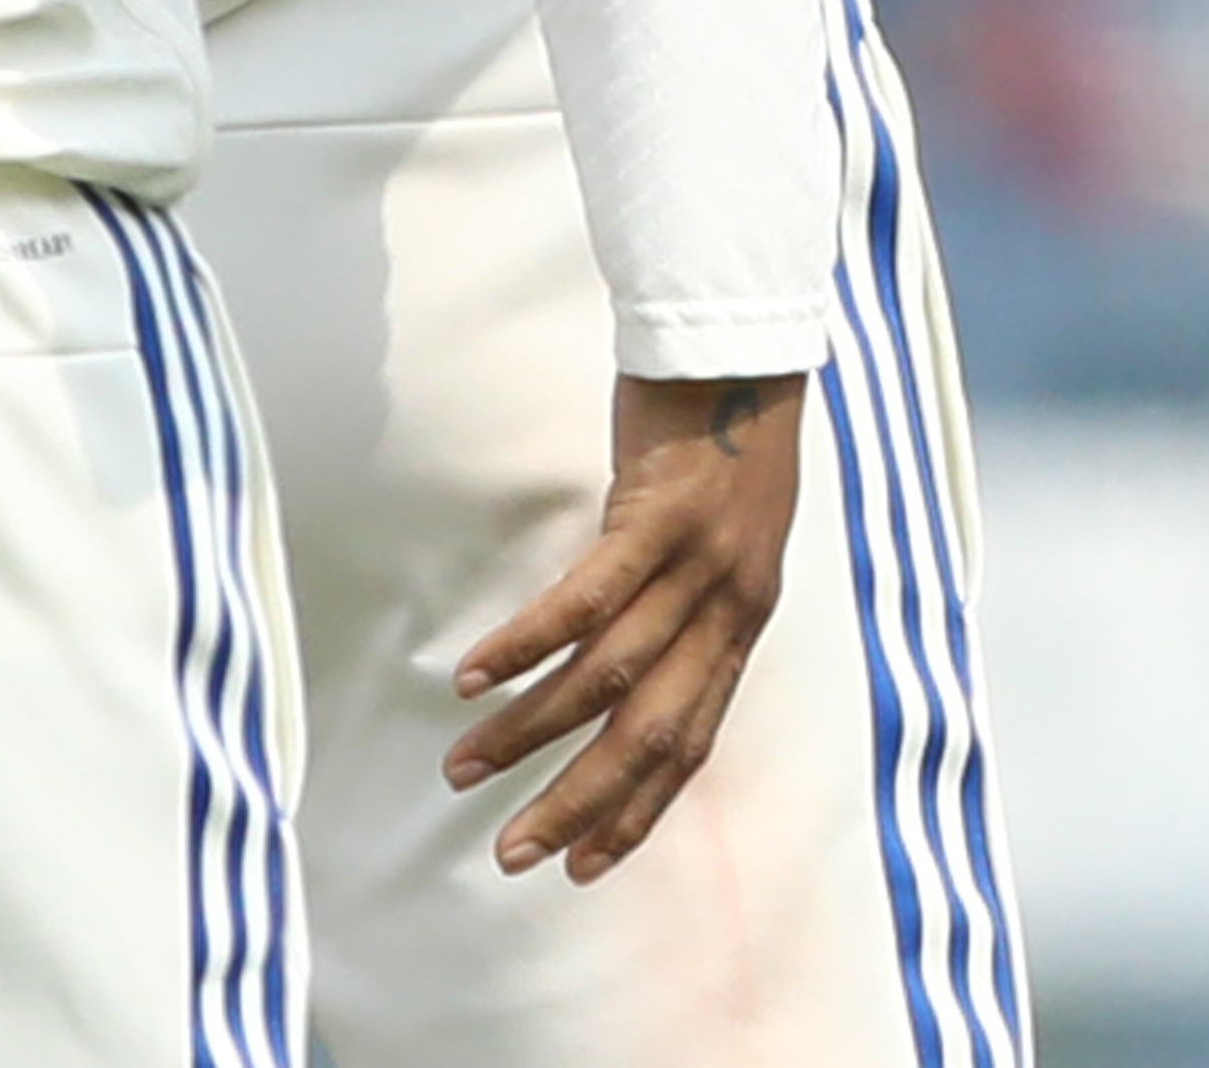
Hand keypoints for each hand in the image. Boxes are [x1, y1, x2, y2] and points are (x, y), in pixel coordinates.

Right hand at [445, 371, 806, 881]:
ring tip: (464, 765)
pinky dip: (527, 646)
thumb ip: (686, 603)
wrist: (743, 342)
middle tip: (512, 852)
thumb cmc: (722, 439)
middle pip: (649, 733)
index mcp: (741, 620)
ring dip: (531, 730)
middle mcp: (728, 606)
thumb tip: (630, 659)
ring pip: (607, 676)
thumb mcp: (723, 540)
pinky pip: (585, 601)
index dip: (638, 811)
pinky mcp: (658, 516)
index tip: (582, 866)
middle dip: (579, 802)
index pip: (690, 742)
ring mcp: (697, 564)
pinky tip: (475, 679)